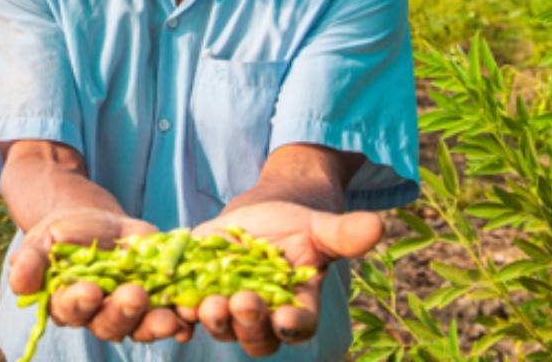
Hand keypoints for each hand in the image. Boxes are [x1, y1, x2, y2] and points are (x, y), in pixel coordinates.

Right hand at [9, 208, 194, 343]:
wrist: (95, 222)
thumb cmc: (64, 233)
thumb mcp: (45, 238)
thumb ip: (31, 260)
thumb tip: (20, 281)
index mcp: (66, 303)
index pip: (71, 309)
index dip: (80, 303)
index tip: (89, 290)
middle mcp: (98, 315)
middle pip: (109, 324)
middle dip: (123, 312)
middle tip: (135, 295)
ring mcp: (129, 311)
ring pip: (141, 326)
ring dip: (155, 324)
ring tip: (169, 316)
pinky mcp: (156, 301)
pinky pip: (170, 317)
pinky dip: (181, 319)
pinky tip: (188, 314)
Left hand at [183, 202, 382, 357]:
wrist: (260, 216)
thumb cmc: (298, 225)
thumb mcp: (320, 227)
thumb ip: (344, 234)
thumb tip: (377, 226)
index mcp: (298, 306)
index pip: (298, 325)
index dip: (292, 324)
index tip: (287, 316)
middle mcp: (264, 317)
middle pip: (257, 336)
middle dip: (249, 323)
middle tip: (243, 303)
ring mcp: (229, 307)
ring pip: (222, 326)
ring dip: (214, 319)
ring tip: (207, 302)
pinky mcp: (198, 292)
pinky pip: (188, 308)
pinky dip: (181, 308)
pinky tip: (174, 300)